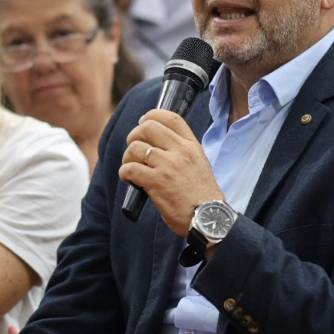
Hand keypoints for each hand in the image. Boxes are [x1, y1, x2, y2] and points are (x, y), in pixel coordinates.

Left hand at [118, 110, 223, 236]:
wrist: (209, 218)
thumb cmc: (202, 196)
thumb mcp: (199, 164)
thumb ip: (181, 152)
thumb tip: (157, 145)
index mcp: (191, 146)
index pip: (171, 117)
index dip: (151, 115)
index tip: (143, 123)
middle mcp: (180, 151)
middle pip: (147, 127)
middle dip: (134, 136)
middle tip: (134, 150)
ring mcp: (168, 166)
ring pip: (135, 147)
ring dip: (127, 158)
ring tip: (131, 168)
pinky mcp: (156, 182)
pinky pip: (130, 169)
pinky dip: (124, 173)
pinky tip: (129, 180)